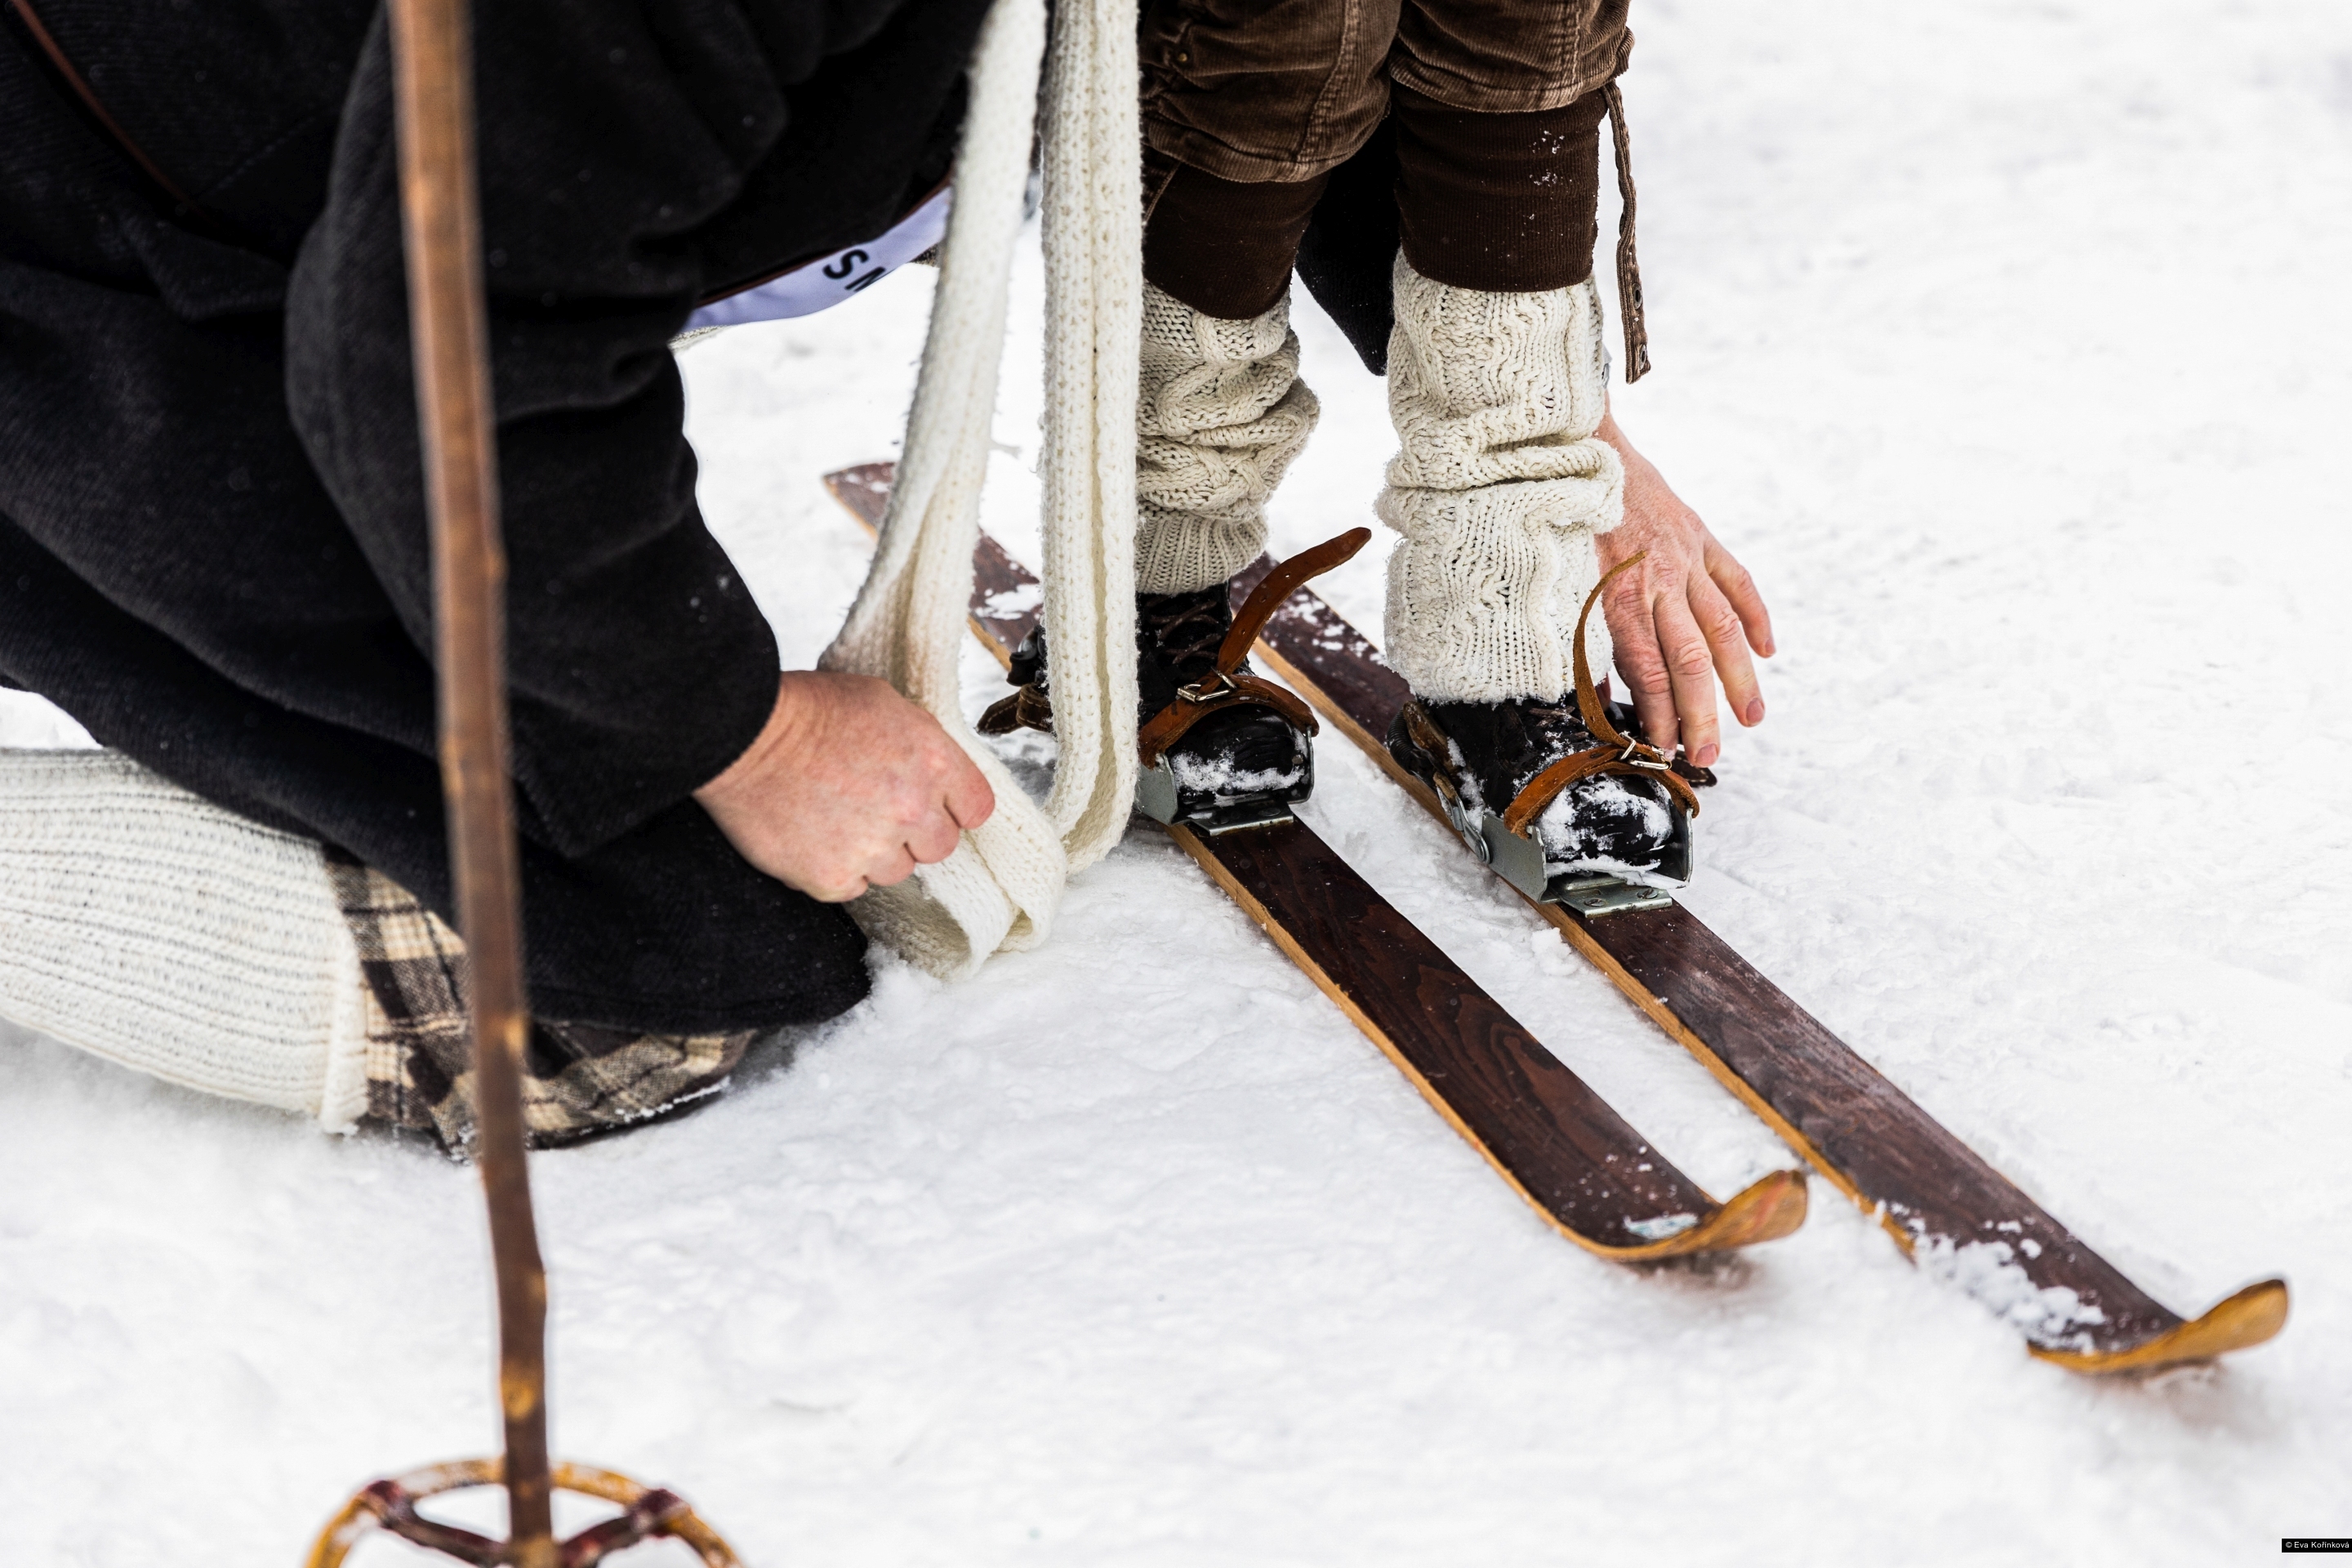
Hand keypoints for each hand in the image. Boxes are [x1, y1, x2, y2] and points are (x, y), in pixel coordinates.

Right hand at [694, 672, 994, 901]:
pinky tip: (814, 837)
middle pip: (941, 847)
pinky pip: (853, 888)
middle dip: (916, 833)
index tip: (935, 805)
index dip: (955, 807)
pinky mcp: (832, 877)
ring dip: (875, 853)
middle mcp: (912, 809)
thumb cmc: (807, 710)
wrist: (742, 734)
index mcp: (934, 762)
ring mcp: (873, 848)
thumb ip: (922, 743)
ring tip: (838, 819)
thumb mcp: (883, 702)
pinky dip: (836, 869)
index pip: (977, 809)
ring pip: (897, 871)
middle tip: (877, 810)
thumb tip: (936, 770)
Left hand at [1592, 411, 1774, 768]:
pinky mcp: (1700, 534)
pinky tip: (1767, 650)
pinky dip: (1756, 615)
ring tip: (1751, 718)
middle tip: (1708, 757)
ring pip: (1721, 626)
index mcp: (1616, 595)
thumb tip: (1597, 702)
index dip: (1659, 714)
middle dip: (1700, 713)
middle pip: (1687, 659)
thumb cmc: (1559, 526)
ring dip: (1739, 677)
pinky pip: (1736, 579)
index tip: (1663, 749)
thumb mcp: (1558, 587)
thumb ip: (1578, 643)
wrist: (1578, 452)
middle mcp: (1656, 579)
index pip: (1646, 670)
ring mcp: (1685, 556)